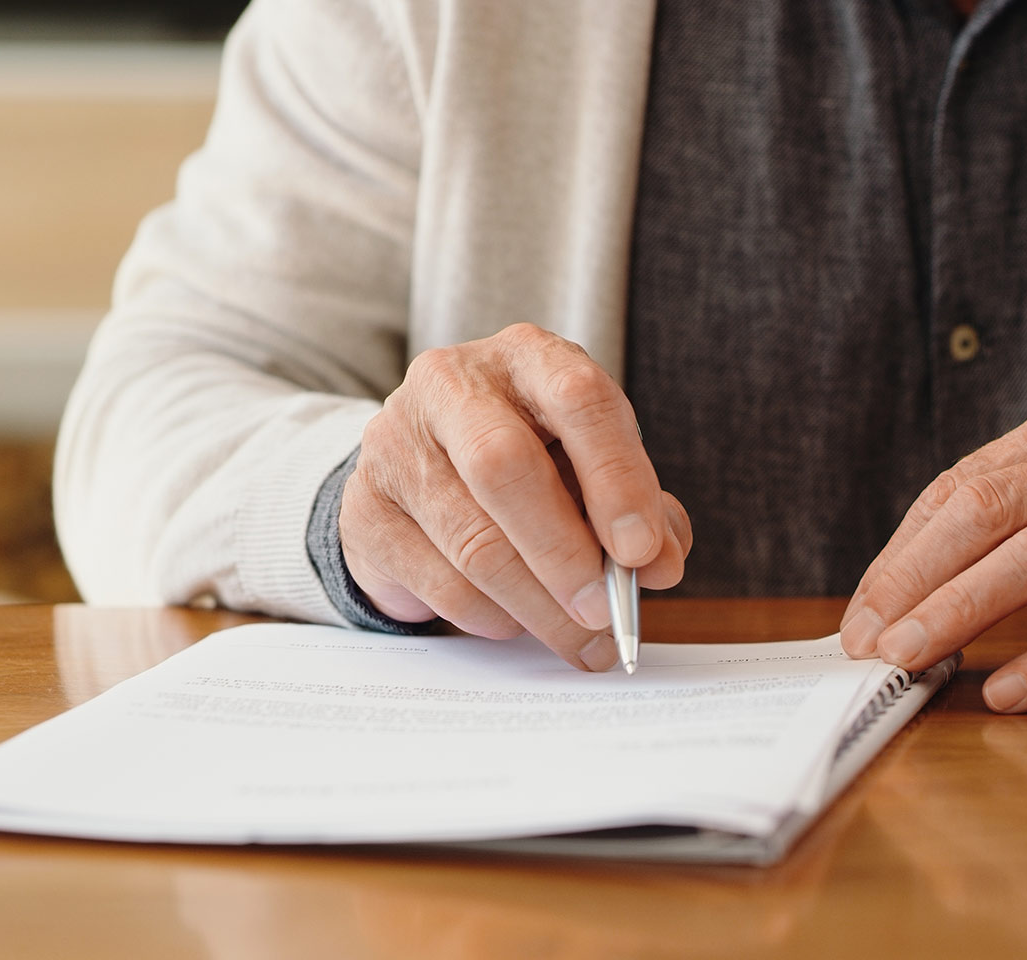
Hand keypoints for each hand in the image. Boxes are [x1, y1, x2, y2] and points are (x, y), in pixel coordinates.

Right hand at [341, 324, 691, 669]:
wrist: (421, 470)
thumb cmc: (532, 464)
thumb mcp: (595, 469)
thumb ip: (643, 512)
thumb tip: (660, 564)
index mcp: (527, 356)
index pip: (578, 398)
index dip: (616, 477)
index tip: (642, 551)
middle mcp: (452, 385)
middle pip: (503, 466)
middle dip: (564, 553)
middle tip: (605, 612)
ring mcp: (395, 444)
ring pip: (472, 541)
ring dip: (538, 606)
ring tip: (581, 639)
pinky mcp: (366, 509)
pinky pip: (439, 581)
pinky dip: (493, 616)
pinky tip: (519, 621)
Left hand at [840, 393, 1026, 712]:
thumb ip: (1003, 522)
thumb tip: (897, 593)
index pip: (963, 484)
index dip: (904, 551)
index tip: (864, 609)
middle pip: (989, 509)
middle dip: (915, 578)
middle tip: (870, 637)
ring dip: (961, 610)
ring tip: (911, 657)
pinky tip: (1006, 691)